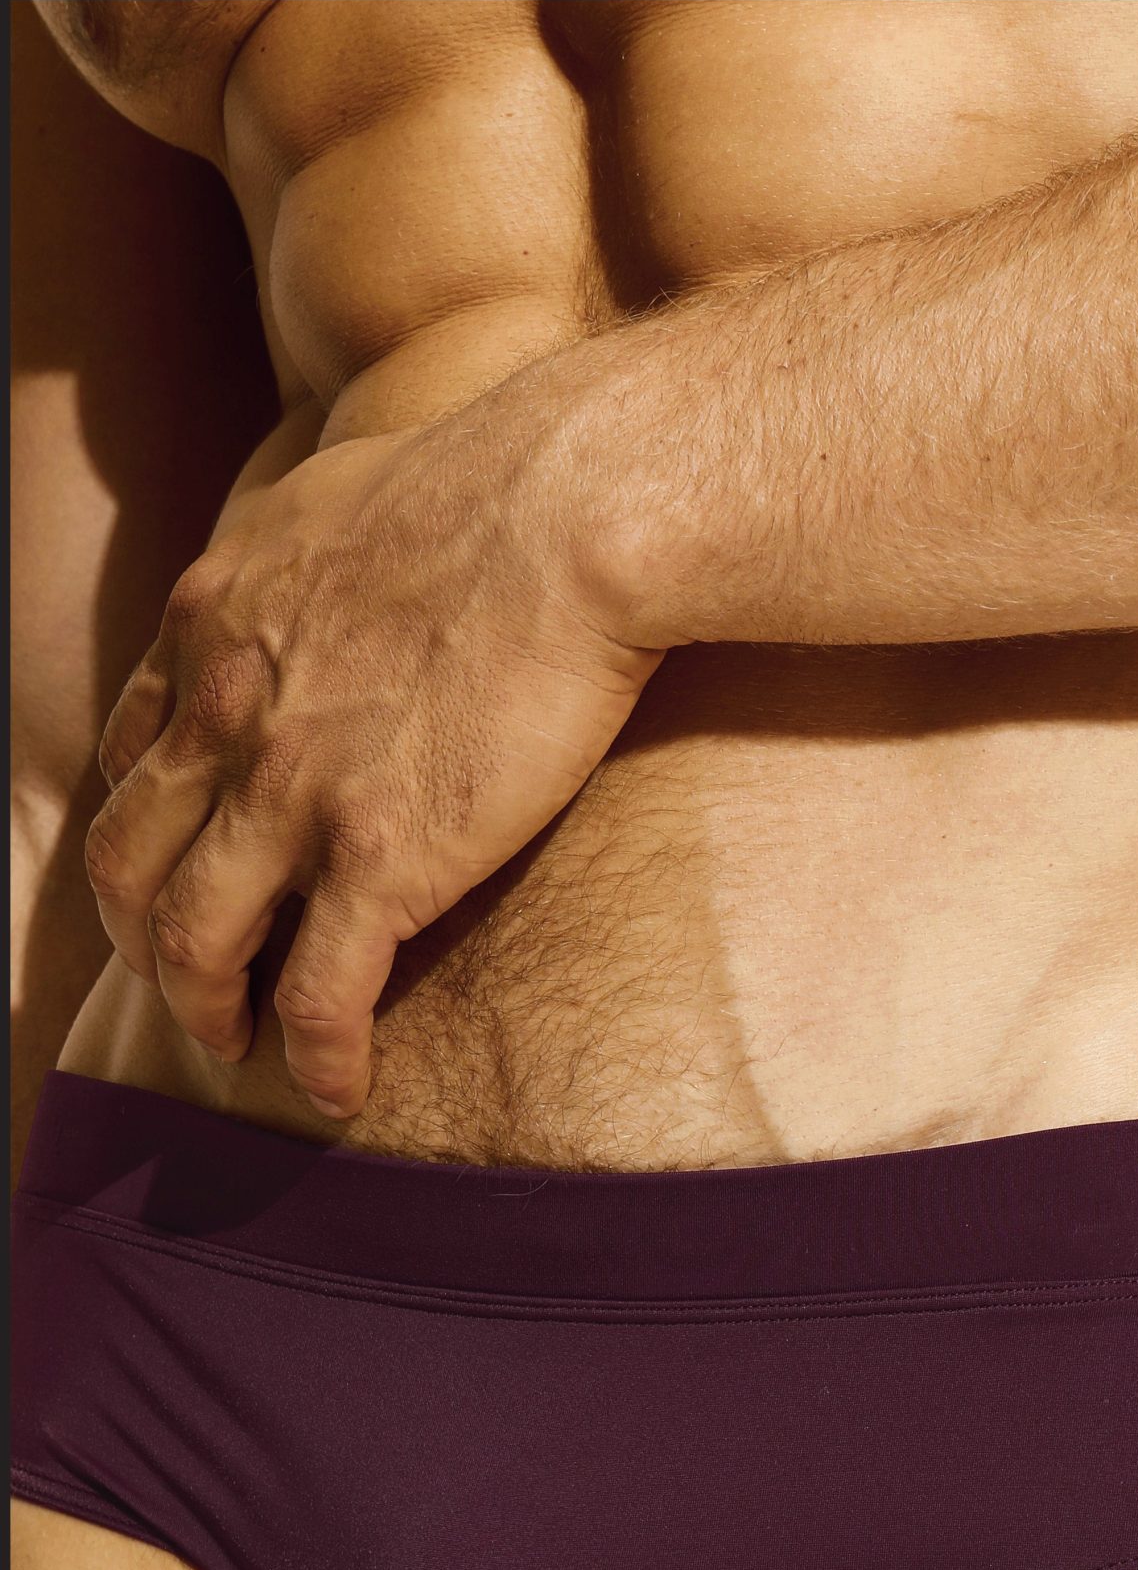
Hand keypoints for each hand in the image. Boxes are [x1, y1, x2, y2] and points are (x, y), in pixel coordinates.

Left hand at [87, 365, 661, 1116]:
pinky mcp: (381, 858)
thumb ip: (303, 552)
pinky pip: (319, 992)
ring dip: (203, 1008)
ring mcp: (294, 793)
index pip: (131, 754)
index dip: (141, 829)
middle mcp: (226, 713)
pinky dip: (316, 1054)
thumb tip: (323, 559)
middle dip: (143, 937)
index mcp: (213, 622)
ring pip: (194, 940)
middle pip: (130, 860)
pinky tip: (337, 1089)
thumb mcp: (339, 492)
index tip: (174, 866)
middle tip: (184, 980)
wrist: (575, 507)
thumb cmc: (500, 480)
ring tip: (237, 1046)